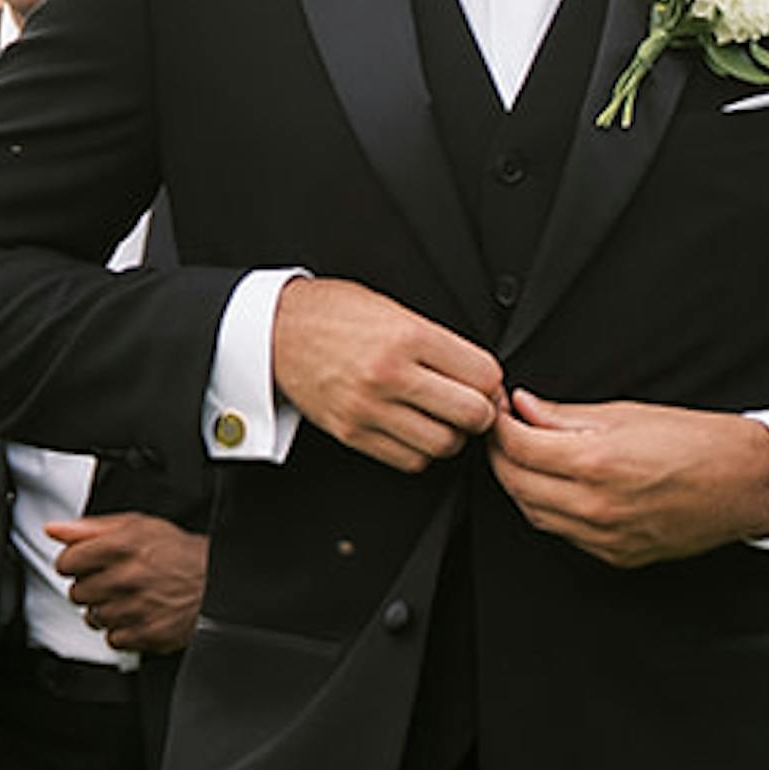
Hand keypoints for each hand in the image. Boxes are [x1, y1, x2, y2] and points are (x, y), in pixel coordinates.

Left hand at [45, 508, 207, 653]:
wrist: (218, 582)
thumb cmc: (179, 554)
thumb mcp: (138, 526)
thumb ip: (92, 528)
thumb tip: (55, 530)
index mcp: (122, 546)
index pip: (67, 562)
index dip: (74, 563)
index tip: (83, 565)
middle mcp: (128, 577)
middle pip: (77, 592)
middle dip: (91, 587)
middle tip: (113, 581)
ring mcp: (136, 608)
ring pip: (93, 618)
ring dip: (106, 610)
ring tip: (128, 598)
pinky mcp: (147, 634)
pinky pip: (113, 639)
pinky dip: (122, 630)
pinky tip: (137, 615)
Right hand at [270, 274, 504, 468]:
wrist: (275, 330)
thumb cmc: (333, 313)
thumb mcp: (392, 308)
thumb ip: (437, 342)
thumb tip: (480, 374)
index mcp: (407, 336)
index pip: (483, 374)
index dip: (493, 382)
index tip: (487, 384)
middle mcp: (390, 374)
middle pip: (471, 414)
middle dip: (481, 412)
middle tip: (473, 405)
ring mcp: (370, 408)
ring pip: (443, 444)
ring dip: (452, 436)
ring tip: (442, 419)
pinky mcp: (352, 432)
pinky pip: (409, 460)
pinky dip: (421, 451)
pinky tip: (415, 431)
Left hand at [488, 393, 768, 567]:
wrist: (746, 482)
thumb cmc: (699, 443)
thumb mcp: (628, 413)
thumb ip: (567, 416)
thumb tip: (527, 408)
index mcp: (597, 463)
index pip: (519, 447)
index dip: (500, 425)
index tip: (500, 410)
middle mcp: (596, 506)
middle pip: (516, 484)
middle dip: (501, 455)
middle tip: (505, 431)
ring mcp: (605, 537)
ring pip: (534, 514)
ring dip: (522, 485)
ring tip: (528, 457)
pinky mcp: (616, 556)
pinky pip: (564, 534)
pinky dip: (551, 509)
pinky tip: (558, 487)